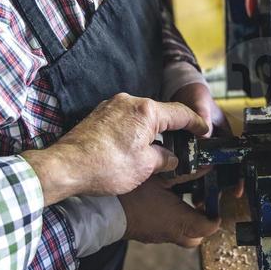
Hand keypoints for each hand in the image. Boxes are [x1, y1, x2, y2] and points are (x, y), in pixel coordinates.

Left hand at [22, 93, 208, 204]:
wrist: (66, 167)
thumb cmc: (104, 167)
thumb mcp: (145, 167)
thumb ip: (164, 159)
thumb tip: (171, 158)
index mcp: (146, 111)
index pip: (180, 114)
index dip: (196, 124)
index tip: (204, 130)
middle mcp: (129, 102)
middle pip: (160, 114)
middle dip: (173, 130)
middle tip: (184, 145)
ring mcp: (111, 106)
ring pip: (141, 117)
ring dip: (151, 132)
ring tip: (157, 152)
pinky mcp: (98, 115)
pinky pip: (125, 120)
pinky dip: (134, 132)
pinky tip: (134, 149)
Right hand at [119, 172, 220, 247]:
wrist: (104, 210)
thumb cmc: (133, 194)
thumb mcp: (162, 177)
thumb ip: (187, 173)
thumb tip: (206, 166)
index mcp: (180, 221)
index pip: (209, 228)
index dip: (215, 217)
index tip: (214, 205)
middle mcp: (171, 234)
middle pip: (196, 238)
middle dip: (202, 224)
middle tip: (200, 205)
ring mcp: (157, 236)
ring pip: (180, 236)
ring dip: (185, 223)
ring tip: (181, 201)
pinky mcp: (146, 235)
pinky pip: (165, 232)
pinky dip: (170, 222)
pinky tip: (163, 204)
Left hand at [173, 83, 243, 197]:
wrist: (180, 91)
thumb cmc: (196, 94)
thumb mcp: (201, 102)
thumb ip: (203, 114)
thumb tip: (205, 131)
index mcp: (224, 134)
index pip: (235, 158)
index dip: (238, 175)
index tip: (236, 190)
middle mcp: (214, 144)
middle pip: (219, 169)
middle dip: (217, 186)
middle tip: (210, 200)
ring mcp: (200, 148)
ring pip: (203, 170)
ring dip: (201, 184)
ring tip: (197, 200)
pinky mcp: (185, 149)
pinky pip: (187, 166)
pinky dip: (185, 175)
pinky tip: (178, 185)